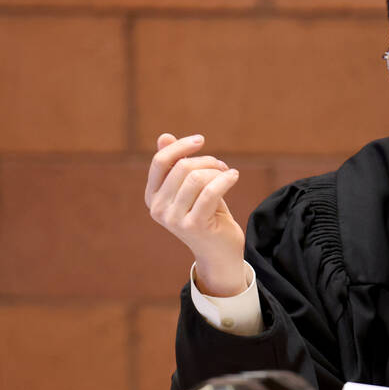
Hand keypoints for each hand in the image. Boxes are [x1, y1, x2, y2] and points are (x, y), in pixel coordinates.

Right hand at [145, 133, 245, 296]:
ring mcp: (174, 218)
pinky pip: (211, 191)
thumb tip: (164, 136)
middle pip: (182, 168)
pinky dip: (226, 179)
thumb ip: (177, 165)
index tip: (200, 140)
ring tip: (227, 174)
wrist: (220, 252)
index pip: (160, 162)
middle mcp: (158, 208)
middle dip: (207, 161)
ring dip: (217, 171)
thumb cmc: (207, 215)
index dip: (180, 147)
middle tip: (221, 166)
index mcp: (152, 196)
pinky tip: (234, 176)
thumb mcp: (190, 188)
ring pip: (197, 178)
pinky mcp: (194, 224)